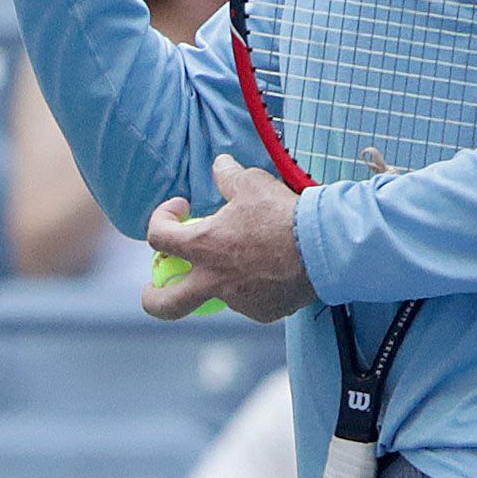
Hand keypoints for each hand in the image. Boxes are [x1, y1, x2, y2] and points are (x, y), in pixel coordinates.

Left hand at [143, 155, 316, 323]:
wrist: (323, 247)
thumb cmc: (283, 214)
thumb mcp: (251, 183)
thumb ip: (228, 175)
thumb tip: (220, 165)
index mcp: (203, 246)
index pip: (157, 238)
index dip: (161, 219)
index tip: (181, 210)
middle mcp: (213, 280)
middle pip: (165, 303)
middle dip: (152, 296)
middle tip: (156, 284)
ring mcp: (238, 301)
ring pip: (215, 294)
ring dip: (219, 278)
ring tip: (247, 254)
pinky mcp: (263, 312)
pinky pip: (248, 301)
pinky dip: (252, 286)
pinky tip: (271, 268)